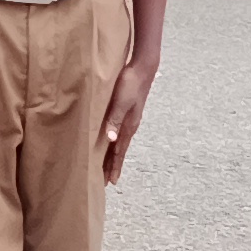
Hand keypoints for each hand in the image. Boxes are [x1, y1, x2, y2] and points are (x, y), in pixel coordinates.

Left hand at [100, 58, 157, 183]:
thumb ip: (114, 119)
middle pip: (119, 150)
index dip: (114, 167)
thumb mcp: (120, 102)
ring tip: (108, 166)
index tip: (110, 182)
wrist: (143, 68)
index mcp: (128, 126)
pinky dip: (114, 142)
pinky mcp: (128, 112)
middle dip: (113, 166)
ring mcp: (130, 119)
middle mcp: (130, 125)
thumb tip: (110, 140)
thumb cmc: (130, 83)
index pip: (119, 152)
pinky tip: (111, 142)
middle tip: (106, 181)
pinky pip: (119, 132)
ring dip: (113, 155)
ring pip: (119, 142)